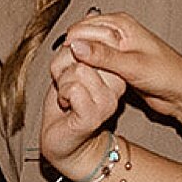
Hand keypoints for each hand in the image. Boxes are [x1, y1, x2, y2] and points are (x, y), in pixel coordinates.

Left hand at [41, 50, 123, 177]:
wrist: (65, 143)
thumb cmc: (67, 106)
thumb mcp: (70, 70)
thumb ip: (75, 52)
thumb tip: (76, 38)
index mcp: (116, 72)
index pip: (93, 43)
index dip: (70, 54)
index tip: (69, 71)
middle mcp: (118, 86)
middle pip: (85, 54)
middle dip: (65, 67)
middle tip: (67, 87)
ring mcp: (108, 102)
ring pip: (80, 69)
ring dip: (63, 83)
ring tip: (67, 98)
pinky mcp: (95, 115)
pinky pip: (74, 89)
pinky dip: (63, 96)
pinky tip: (67, 107)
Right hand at [60, 12, 181, 127]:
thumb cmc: (166, 75)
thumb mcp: (132, 66)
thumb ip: (103, 56)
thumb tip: (75, 46)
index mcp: (120, 23)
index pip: (81, 29)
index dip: (71, 47)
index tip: (66, 66)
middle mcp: (116, 30)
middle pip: (80, 38)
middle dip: (73, 55)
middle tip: (70, 75)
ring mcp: (116, 46)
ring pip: (85, 52)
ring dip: (80, 65)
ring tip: (77, 80)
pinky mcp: (116, 61)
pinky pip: (94, 63)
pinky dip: (88, 71)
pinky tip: (88, 82)